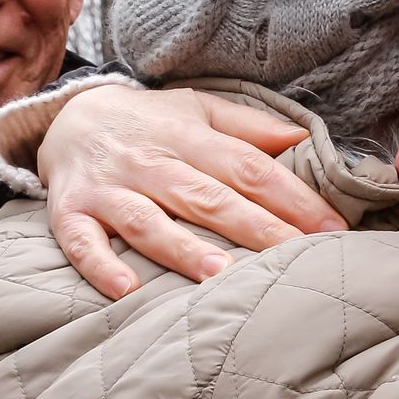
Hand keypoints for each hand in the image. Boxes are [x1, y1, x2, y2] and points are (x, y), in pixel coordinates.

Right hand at [38, 85, 348, 298]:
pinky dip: (101, 266)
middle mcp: (149, 161)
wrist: (66, 116)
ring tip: (221, 274)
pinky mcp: (71, 212)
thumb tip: (300, 135)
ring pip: (148, 222)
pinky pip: (81, 242)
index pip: (248, 168)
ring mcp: (108, 189)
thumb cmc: (150, 121)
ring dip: (183, 249)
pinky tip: (127, 291)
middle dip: (256, 228)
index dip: (292, 197)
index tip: (332, 226)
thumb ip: (248, 125)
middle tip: (297, 255)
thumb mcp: (197, 108)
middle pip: (208, 198)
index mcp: (187, 135)